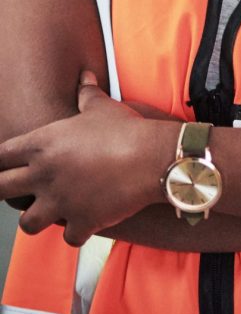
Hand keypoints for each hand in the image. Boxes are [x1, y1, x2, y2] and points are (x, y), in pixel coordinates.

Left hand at [0, 71, 171, 245]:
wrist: (154, 157)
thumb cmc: (127, 129)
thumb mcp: (103, 107)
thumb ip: (86, 93)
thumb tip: (84, 76)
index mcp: (44, 144)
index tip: (4, 164)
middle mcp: (44, 175)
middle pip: (0, 190)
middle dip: (6, 190)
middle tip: (21, 189)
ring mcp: (60, 202)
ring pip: (27, 223)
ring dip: (39, 218)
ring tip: (53, 210)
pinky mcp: (80, 222)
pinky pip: (69, 237)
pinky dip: (78, 232)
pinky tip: (87, 222)